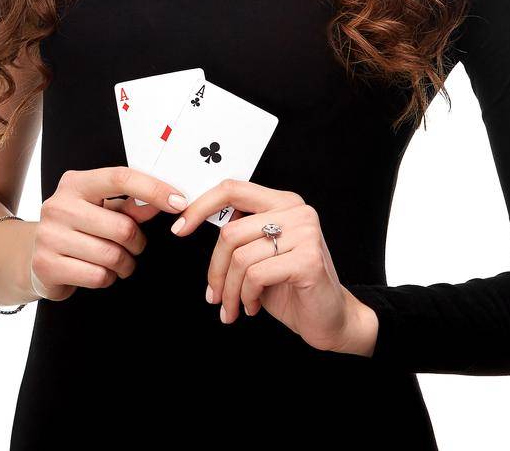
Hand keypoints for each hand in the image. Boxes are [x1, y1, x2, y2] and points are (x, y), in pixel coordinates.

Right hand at [28, 167, 189, 301]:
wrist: (35, 257)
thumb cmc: (77, 229)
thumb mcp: (100, 210)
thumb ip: (130, 206)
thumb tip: (165, 201)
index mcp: (75, 184)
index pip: (120, 178)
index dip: (153, 189)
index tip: (179, 202)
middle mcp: (58, 205)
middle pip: (123, 227)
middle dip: (137, 243)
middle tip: (133, 247)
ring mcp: (49, 235)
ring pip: (112, 255)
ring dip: (124, 264)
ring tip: (117, 261)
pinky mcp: (46, 264)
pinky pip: (98, 276)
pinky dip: (108, 278)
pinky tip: (98, 271)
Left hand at [171, 179, 373, 354]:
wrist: (329, 319)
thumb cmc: (291, 287)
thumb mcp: (258, 254)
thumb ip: (239, 234)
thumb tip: (193, 220)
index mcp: (282, 202)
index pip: (232, 189)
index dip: (200, 207)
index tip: (179, 228)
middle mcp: (296, 211)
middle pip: (230, 232)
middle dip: (215, 269)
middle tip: (214, 295)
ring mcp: (305, 233)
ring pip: (240, 257)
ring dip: (230, 290)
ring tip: (234, 306)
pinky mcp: (308, 259)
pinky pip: (256, 275)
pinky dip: (246, 296)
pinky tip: (252, 307)